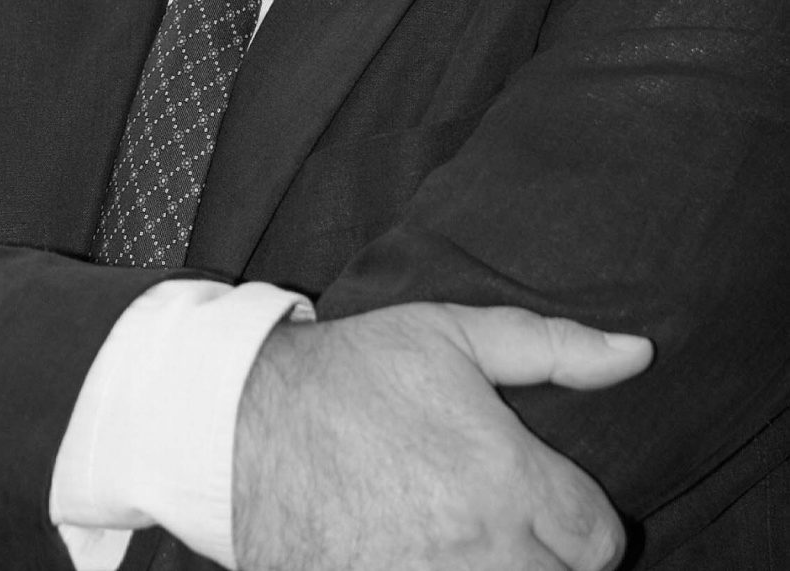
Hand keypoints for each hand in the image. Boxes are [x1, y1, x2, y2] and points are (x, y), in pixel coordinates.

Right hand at [232, 302, 651, 570]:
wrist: (243, 423)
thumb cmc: (353, 370)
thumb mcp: (451, 333)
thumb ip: (552, 346)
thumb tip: (637, 352)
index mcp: (507, 478)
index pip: (599, 540)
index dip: (582, 522)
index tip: (550, 504)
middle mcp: (480, 550)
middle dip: (547, 557)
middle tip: (507, 525)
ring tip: (470, 545)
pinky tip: (426, 557)